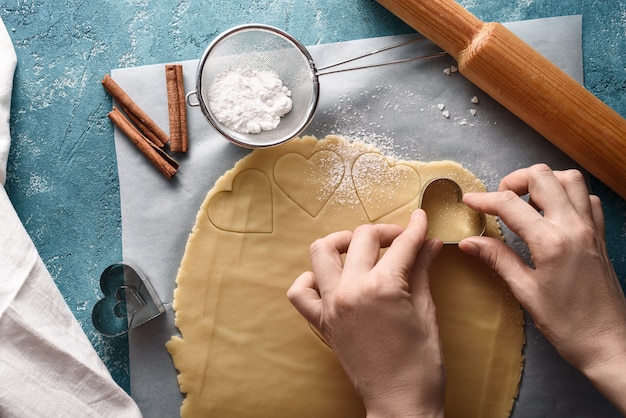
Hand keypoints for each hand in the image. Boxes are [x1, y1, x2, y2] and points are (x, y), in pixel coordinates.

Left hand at [287, 209, 444, 417]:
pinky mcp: (321, 322)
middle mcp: (351, 290)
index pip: (401, 244)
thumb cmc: (421, 364)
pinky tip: (331, 280)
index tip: (421, 218)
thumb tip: (430, 243)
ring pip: (321, 252)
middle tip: (400, 239)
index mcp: (383, 287)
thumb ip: (422, 271)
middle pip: (362, 238)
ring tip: (360, 249)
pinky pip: (300, 291)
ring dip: (341, 242)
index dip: (416, 228)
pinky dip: (310, 279)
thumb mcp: (427, 312)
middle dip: (385, 232)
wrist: (400, 403)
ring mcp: (331, 305)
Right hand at [459, 164, 625, 412]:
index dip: (483, 199)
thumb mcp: (525, 292)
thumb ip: (497, 259)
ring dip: (544, 181)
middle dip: (514, 180)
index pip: (510, 204)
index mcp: (551, 242)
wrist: (609, 344)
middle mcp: (574, 226)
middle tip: (498, 201)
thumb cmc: (567, 324)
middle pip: (543, 176)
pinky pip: (587, 198)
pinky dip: (567, 195)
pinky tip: (552, 212)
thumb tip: (469, 242)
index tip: (468, 201)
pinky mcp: (600, 235)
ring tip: (525, 200)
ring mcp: (591, 228)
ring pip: (570, 178)